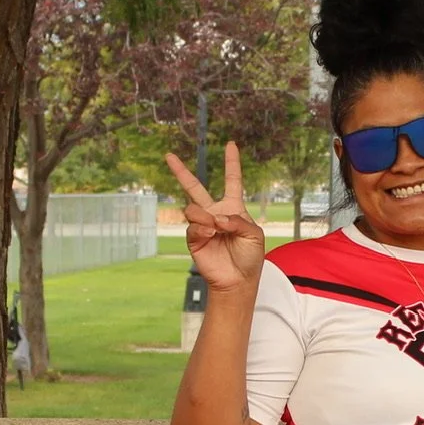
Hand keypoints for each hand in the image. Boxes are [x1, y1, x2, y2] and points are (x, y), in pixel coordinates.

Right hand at [165, 143, 265, 291]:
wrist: (238, 279)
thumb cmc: (250, 256)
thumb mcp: (255, 235)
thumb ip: (238, 221)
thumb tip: (216, 218)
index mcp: (233, 208)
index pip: (232, 181)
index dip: (232, 163)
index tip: (231, 145)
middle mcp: (215, 213)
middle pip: (194, 188)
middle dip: (180, 172)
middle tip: (168, 156)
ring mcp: (202, 225)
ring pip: (193, 208)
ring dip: (205, 216)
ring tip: (215, 228)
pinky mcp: (194, 239)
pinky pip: (192, 226)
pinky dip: (202, 228)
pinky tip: (210, 233)